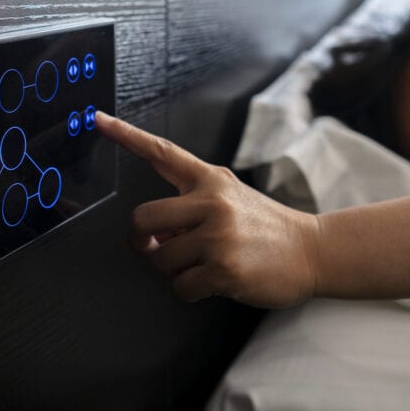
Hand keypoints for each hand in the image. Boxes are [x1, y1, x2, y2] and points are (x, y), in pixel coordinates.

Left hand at [96, 112, 319, 308]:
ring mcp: (218, 236)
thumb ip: (191, 205)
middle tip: (156, 248)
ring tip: (206, 264)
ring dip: (176, 271)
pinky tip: (217, 280)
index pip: (162, 153)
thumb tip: (153, 234)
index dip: (126, 135)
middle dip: (142, 242)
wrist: (311, 250)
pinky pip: (181, 287)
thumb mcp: (232, 197)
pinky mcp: (224, 268)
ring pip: (162, 260)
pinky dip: (192, 290)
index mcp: (211, 180)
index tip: (98, 119)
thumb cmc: (266, 228)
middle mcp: (212, 202)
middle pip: (143, 219)